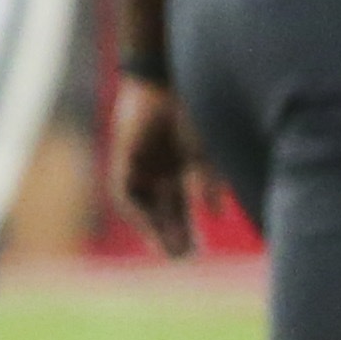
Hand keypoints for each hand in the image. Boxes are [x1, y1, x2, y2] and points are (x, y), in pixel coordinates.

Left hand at [110, 80, 214, 261]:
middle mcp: (160, 168)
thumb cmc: (193, 111)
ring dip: (155, 229)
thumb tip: (216, 214)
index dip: (190, 227)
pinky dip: (139, 212)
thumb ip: (209, 182)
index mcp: (182, 165)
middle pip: (164, 210)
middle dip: (174, 234)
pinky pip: (126, 195)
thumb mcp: (204, 152)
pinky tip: (150, 226)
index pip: (183, 205)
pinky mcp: (124, 158)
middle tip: (185, 258)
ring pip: (146, 206)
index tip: (199, 251)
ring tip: (168, 249)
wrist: (167, 81)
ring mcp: (141, 164)